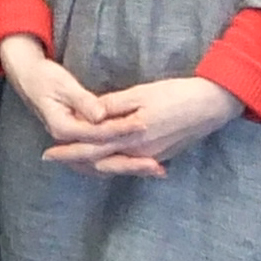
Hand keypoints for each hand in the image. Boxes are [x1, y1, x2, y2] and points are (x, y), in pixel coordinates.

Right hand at [0, 34, 151, 172]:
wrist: (29, 80)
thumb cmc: (45, 78)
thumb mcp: (63, 85)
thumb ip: (84, 102)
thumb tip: (101, 115)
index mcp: (63, 128)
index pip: (97, 134)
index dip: (121, 130)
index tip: (143, 126)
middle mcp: (68, 143)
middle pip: (103, 160)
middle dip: (131, 164)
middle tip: (157, 167)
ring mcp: (73, 146)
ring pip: (103, 165)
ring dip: (129, 168)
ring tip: (155, 171)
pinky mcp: (80, 144)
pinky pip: (102, 160)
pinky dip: (120, 163)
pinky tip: (140, 166)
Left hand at [45, 77, 243, 177]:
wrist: (212, 106)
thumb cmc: (177, 95)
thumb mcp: (142, 93)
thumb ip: (113, 106)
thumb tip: (90, 114)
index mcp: (130, 135)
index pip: (91, 147)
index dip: (68, 150)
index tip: (48, 152)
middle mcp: (138, 152)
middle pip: (98, 162)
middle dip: (74, 161)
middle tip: (51, 159)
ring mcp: (150, 156)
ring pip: (112, 166)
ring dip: (90, 165)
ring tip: (72, 162)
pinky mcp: (159, 155)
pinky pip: (127, 164)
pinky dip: (110, 164)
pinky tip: (103, 161)